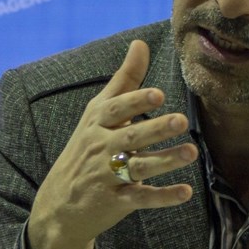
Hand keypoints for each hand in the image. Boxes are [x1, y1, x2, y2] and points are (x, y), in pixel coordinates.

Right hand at [26, 40, 197, 248]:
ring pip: (139, 167)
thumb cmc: (86, 148)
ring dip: (166, 161)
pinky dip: (163, 196)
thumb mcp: (98, 112)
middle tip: (182, 121)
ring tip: (192, 152)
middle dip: (155, 129)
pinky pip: (142, 198)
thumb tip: (140, 43)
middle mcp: (101, 148)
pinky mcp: (116, 202)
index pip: (115, 110)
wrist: (57, 205)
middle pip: (130, 138)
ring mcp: (107, 177)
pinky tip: (186, 191)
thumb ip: (125, 79)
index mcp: (97, 123)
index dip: (136, 102)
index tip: (158, 95)